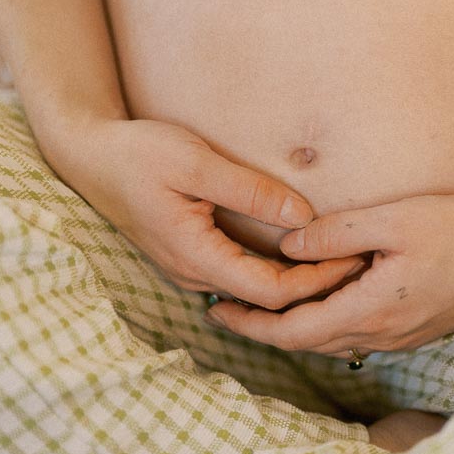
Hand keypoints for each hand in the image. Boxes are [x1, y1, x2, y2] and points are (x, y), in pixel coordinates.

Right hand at [40, 113, 364, 309]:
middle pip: (269, 300)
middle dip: (317, 284)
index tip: (354, 257)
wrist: (89, 155)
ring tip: (344, 254)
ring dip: (299, 279)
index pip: (271, 293)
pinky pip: (243, 274)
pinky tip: (305, 247)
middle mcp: (195, 273)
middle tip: (364, 258)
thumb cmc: (138, 153)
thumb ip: (250, 191)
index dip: (317, 282)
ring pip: (257, 290)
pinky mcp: (194, 254)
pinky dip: (278, 267)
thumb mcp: (195, 161)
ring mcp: (193, 268)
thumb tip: (303, 217)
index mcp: (196, 257)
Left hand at [205, 192, 453, 353]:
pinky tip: (319, 301)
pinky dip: (325, 323)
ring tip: (261, 305)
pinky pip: (357, 334)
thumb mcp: (395, 220)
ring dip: (294, 327)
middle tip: (222, 307)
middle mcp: (382, 333)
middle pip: (306, 343)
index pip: (292, 331)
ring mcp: (401, 336)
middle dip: (262, 327)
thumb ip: (338, 233)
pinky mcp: (416, 328)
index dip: (249, 323)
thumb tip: (288, 246)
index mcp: (370, 310)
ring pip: (332, 340)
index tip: (213, 310)